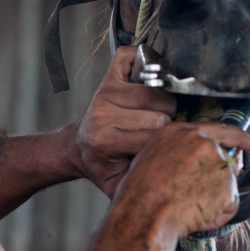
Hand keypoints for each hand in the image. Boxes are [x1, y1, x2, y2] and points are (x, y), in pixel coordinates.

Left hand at [74, 46, 176, 197]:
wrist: (79, 148)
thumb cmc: (104, 167)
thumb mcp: (119, 186)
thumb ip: (141, 189)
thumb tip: (170, 194)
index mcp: (105, 141)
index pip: (153, 137)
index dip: (167, 143)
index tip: (168, 147)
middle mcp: (102, 112)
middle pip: (159, 112)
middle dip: (169, 123)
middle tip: (162, 131)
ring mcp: (105, 91)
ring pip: (155, 91)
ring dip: (164, 102)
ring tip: (158, 113)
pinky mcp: (108, 75)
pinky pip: (134, 56)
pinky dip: (147, 63)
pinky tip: (152, 82)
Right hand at [114, 121, 249, 237]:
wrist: (143, 215)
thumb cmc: (138, 195)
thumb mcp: (149, 160)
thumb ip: (175, 154)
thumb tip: (187, 165)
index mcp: (180, 132)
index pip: (219, 129)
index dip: (239, 137)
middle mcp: (202, 142)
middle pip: (225, 161)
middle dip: (218, 182)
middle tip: (197, 199)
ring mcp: (217, 162)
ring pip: (227, 186)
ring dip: (214, 202)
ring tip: (188, 210)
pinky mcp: (227, 185)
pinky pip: (230, 206)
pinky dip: (217, 217)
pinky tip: (197, 218)